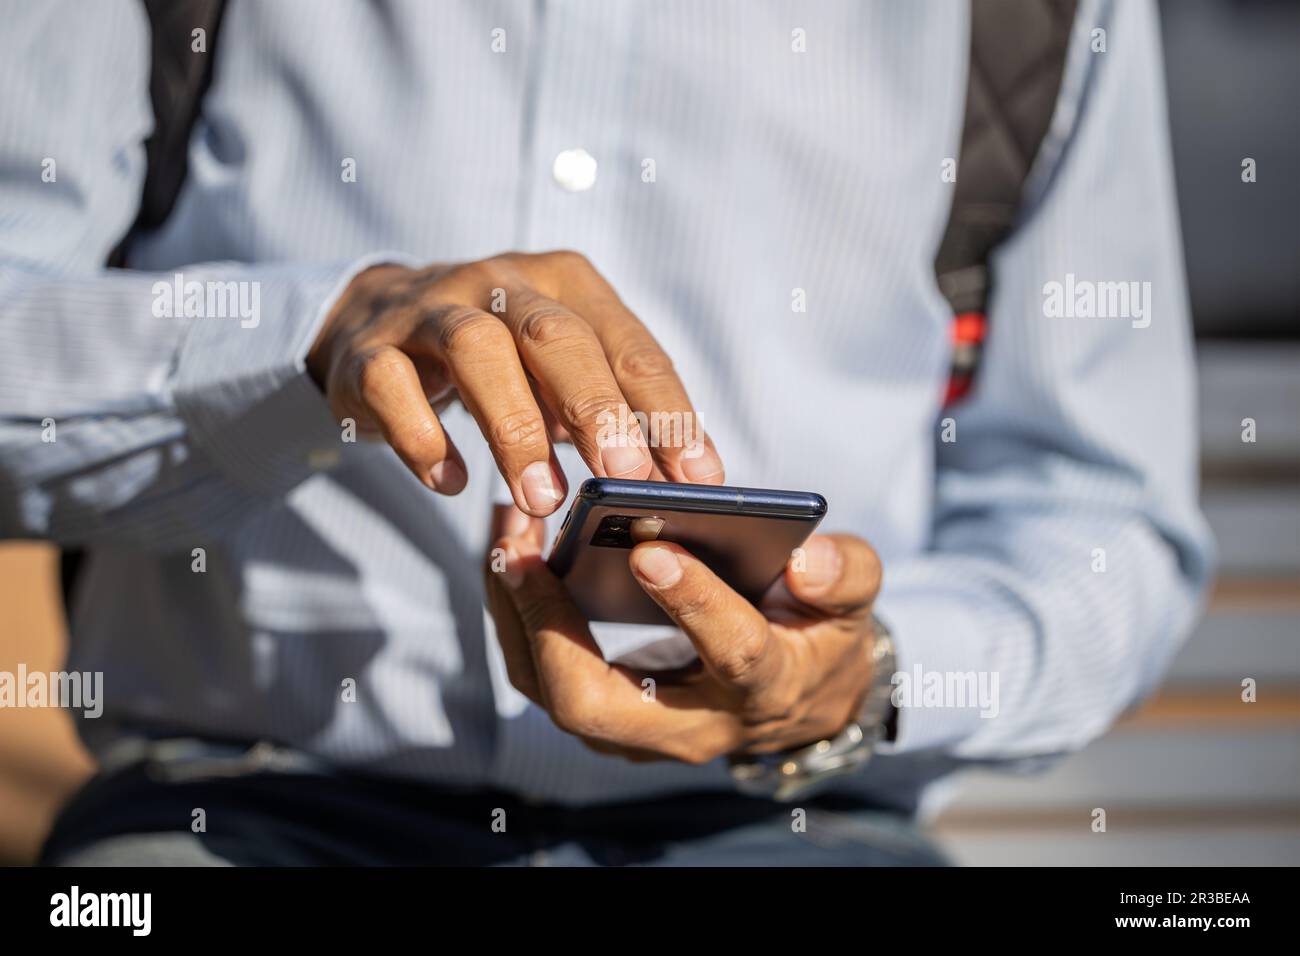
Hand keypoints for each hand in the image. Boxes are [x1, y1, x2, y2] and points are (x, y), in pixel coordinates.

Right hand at [307, 252, 724, 515]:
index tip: (698, 476)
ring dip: (514, 428)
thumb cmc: (499, 362)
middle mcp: (503, 282)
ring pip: (477, 351)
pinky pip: (392, 385)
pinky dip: (423, 437)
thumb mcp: (561, 376)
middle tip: (625, 477)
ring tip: (542, 497)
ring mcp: (431, 309)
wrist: (375, 322)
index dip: (667, 410)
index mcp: (567, 284)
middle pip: (556, 337)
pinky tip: (451, 482)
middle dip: (597, 409)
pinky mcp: (370, 348)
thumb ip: (615, 414)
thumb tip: (682, 484)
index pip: (629, 344)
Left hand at [484, 508, 881, 762]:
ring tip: (505, 536)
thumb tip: (807, 560)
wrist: (801, 696)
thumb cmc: (821, 635)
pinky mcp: (610, 718)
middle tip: (525, 551)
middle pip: (596, 703)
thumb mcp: (854, 599)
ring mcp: (642, 731)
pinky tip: (512, 554)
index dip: (694, 602)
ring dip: (517, 615)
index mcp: (766, 686)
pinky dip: (518, 617)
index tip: (654, 546)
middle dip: (549, 626)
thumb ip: (844, 574)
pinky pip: (545, 677)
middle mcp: (694, 724)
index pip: (732, 652)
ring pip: (554, 693)